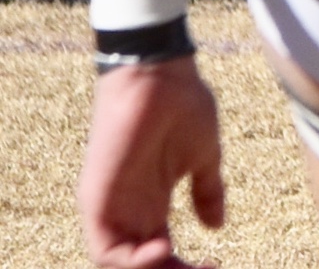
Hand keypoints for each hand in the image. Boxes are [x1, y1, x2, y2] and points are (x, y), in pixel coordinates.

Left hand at [83, 58, 222, 268]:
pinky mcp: (97, 198)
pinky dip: (128, 260)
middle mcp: (127, 211)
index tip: (215, 265)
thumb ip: (207, 192)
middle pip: (138, 261)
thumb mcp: (203, 156)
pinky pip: (104, 247)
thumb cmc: (183, 105)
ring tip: (182, 266)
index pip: (158, 252)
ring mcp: (109, 206)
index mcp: (150, 204)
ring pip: (117, 261)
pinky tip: (160, 250)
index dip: (183, 267)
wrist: (159, 74)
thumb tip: (216, 225)